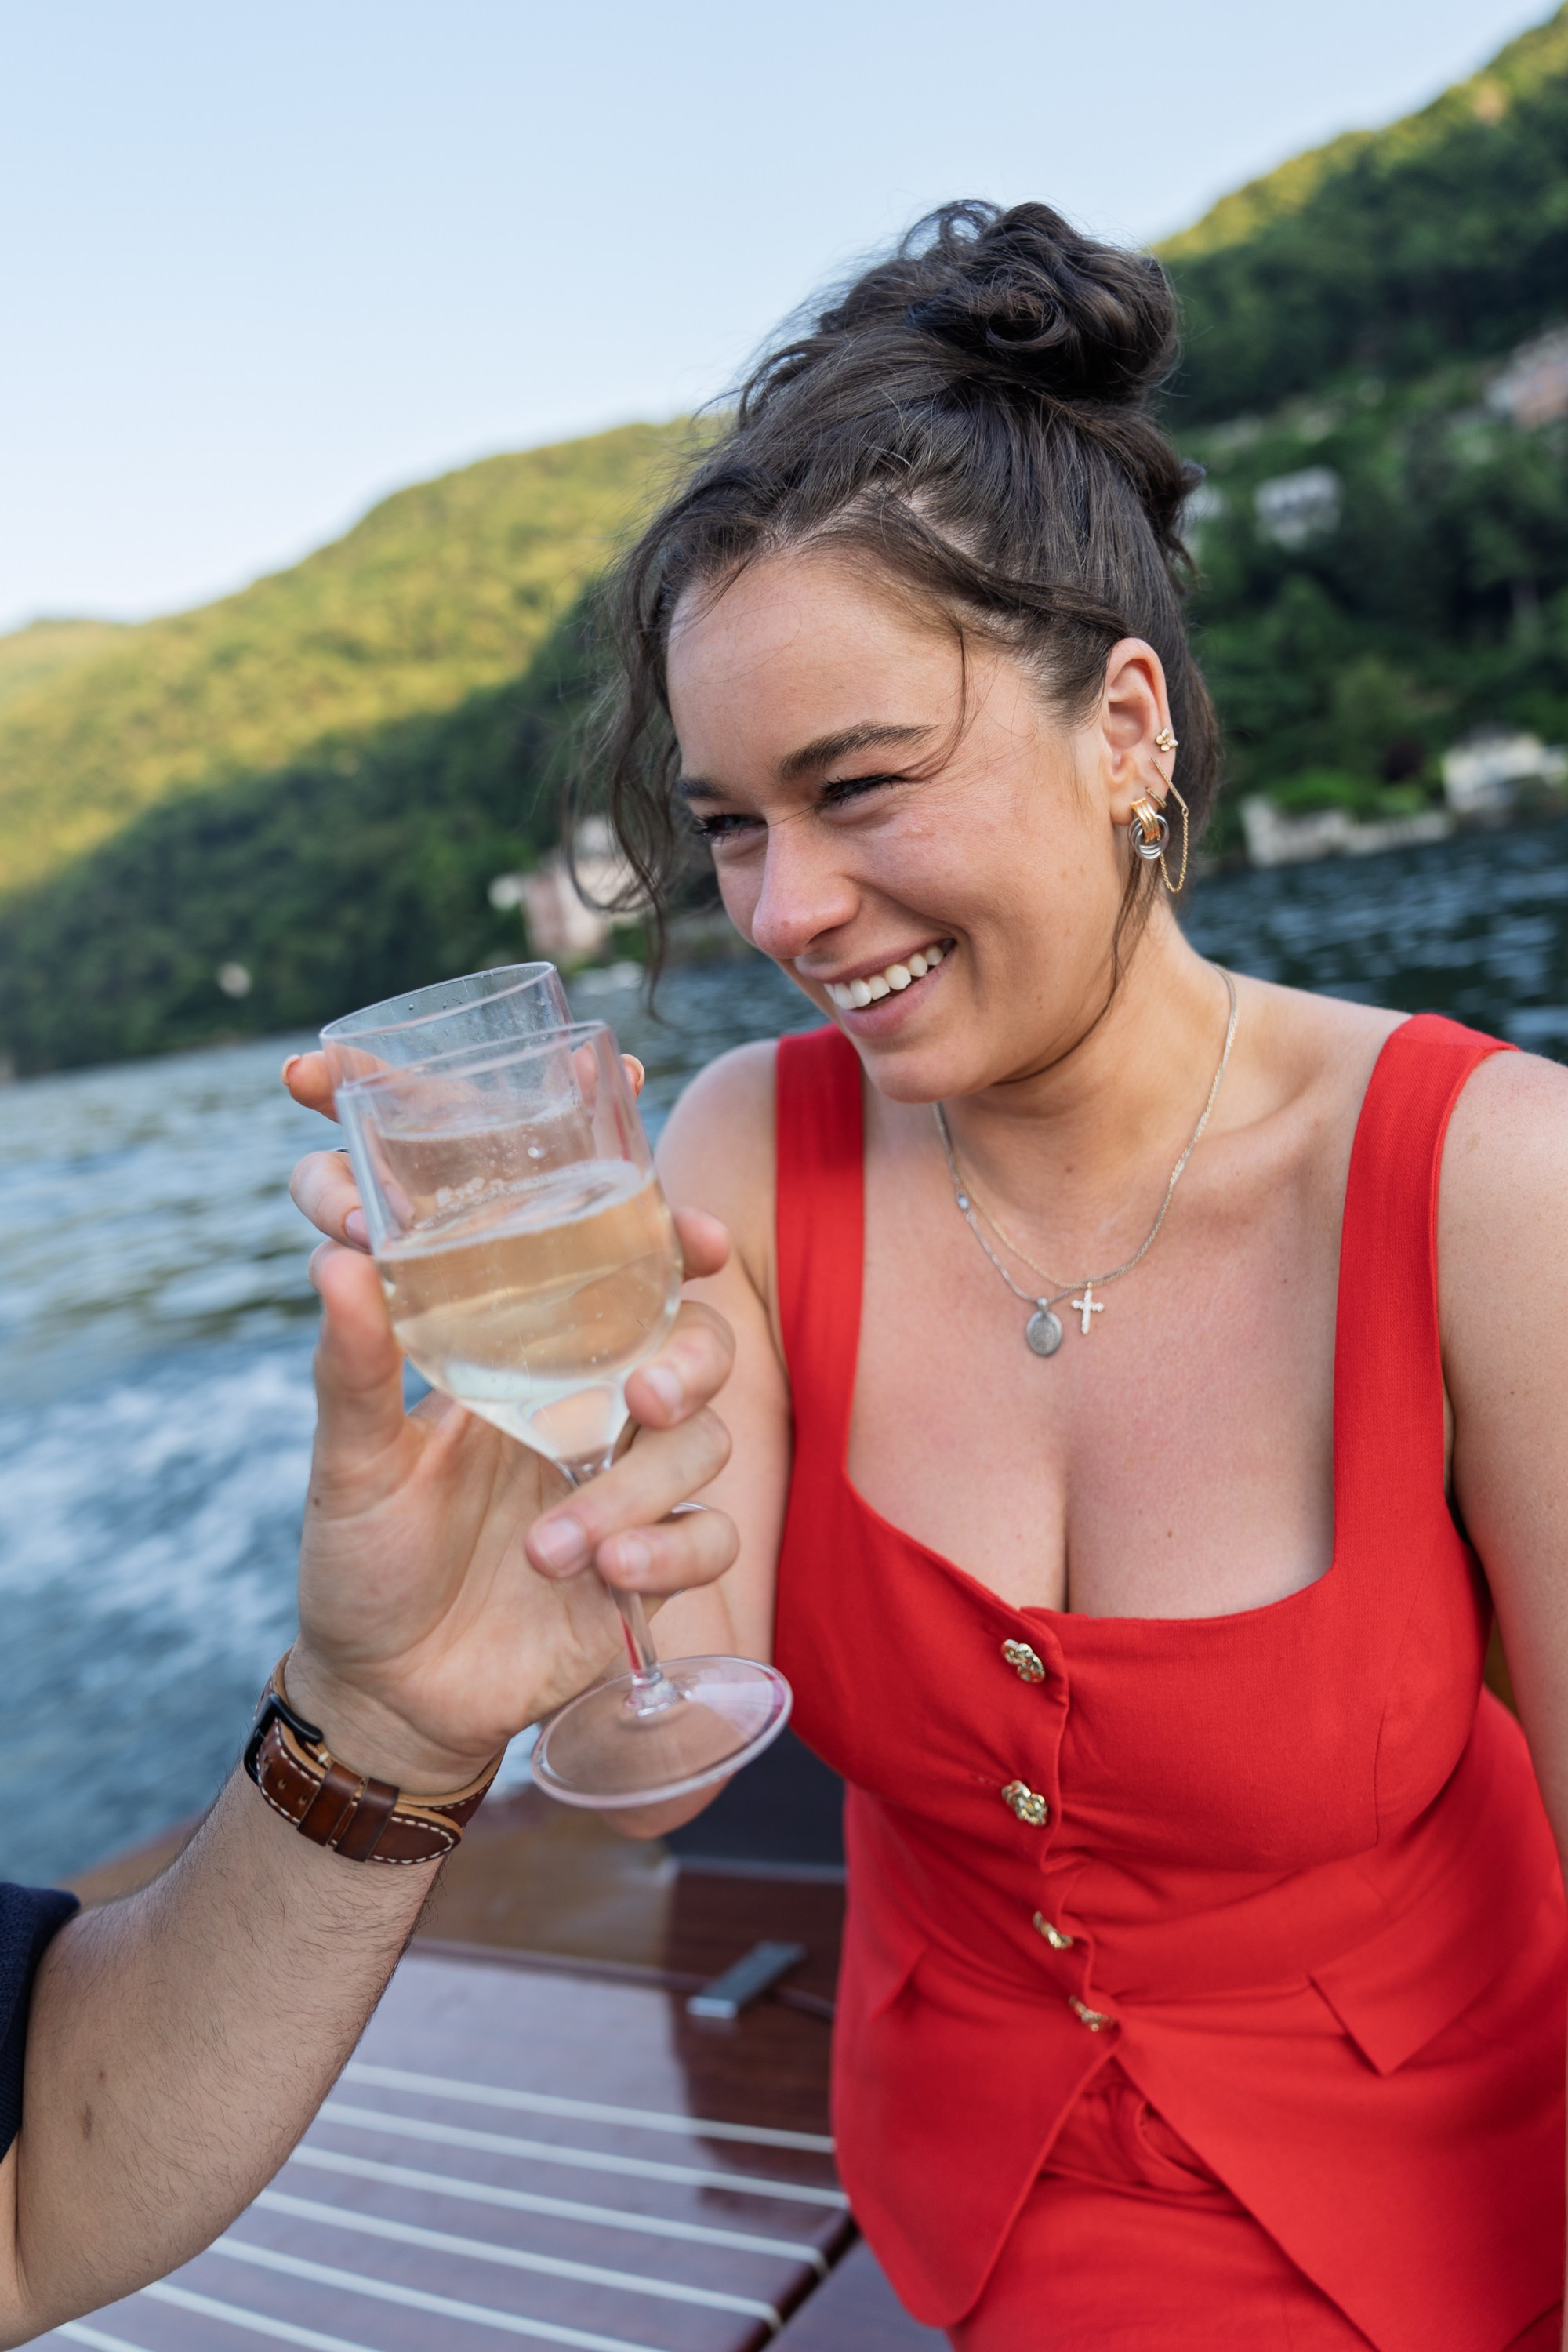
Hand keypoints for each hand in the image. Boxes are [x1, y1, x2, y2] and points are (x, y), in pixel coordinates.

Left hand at [279, 1051, 737, 1791]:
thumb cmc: (364, 1560)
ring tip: (549, 1549)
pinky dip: (670, 1553)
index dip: (678, 1250)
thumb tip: (336, 1257)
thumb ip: (354, 1365)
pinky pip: (711, 1541)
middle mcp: (596, 1417)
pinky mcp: (651, 1572)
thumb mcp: (353, 1460)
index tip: (693, 1237)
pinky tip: (607, 1572)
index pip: (630, 1283)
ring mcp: (630, 1494)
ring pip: (704, 1448)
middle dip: (692, 1362)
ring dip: (635, 1491)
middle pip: (699, 1351)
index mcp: (536, 1368)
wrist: (383, 1694)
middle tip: (644, 1395)